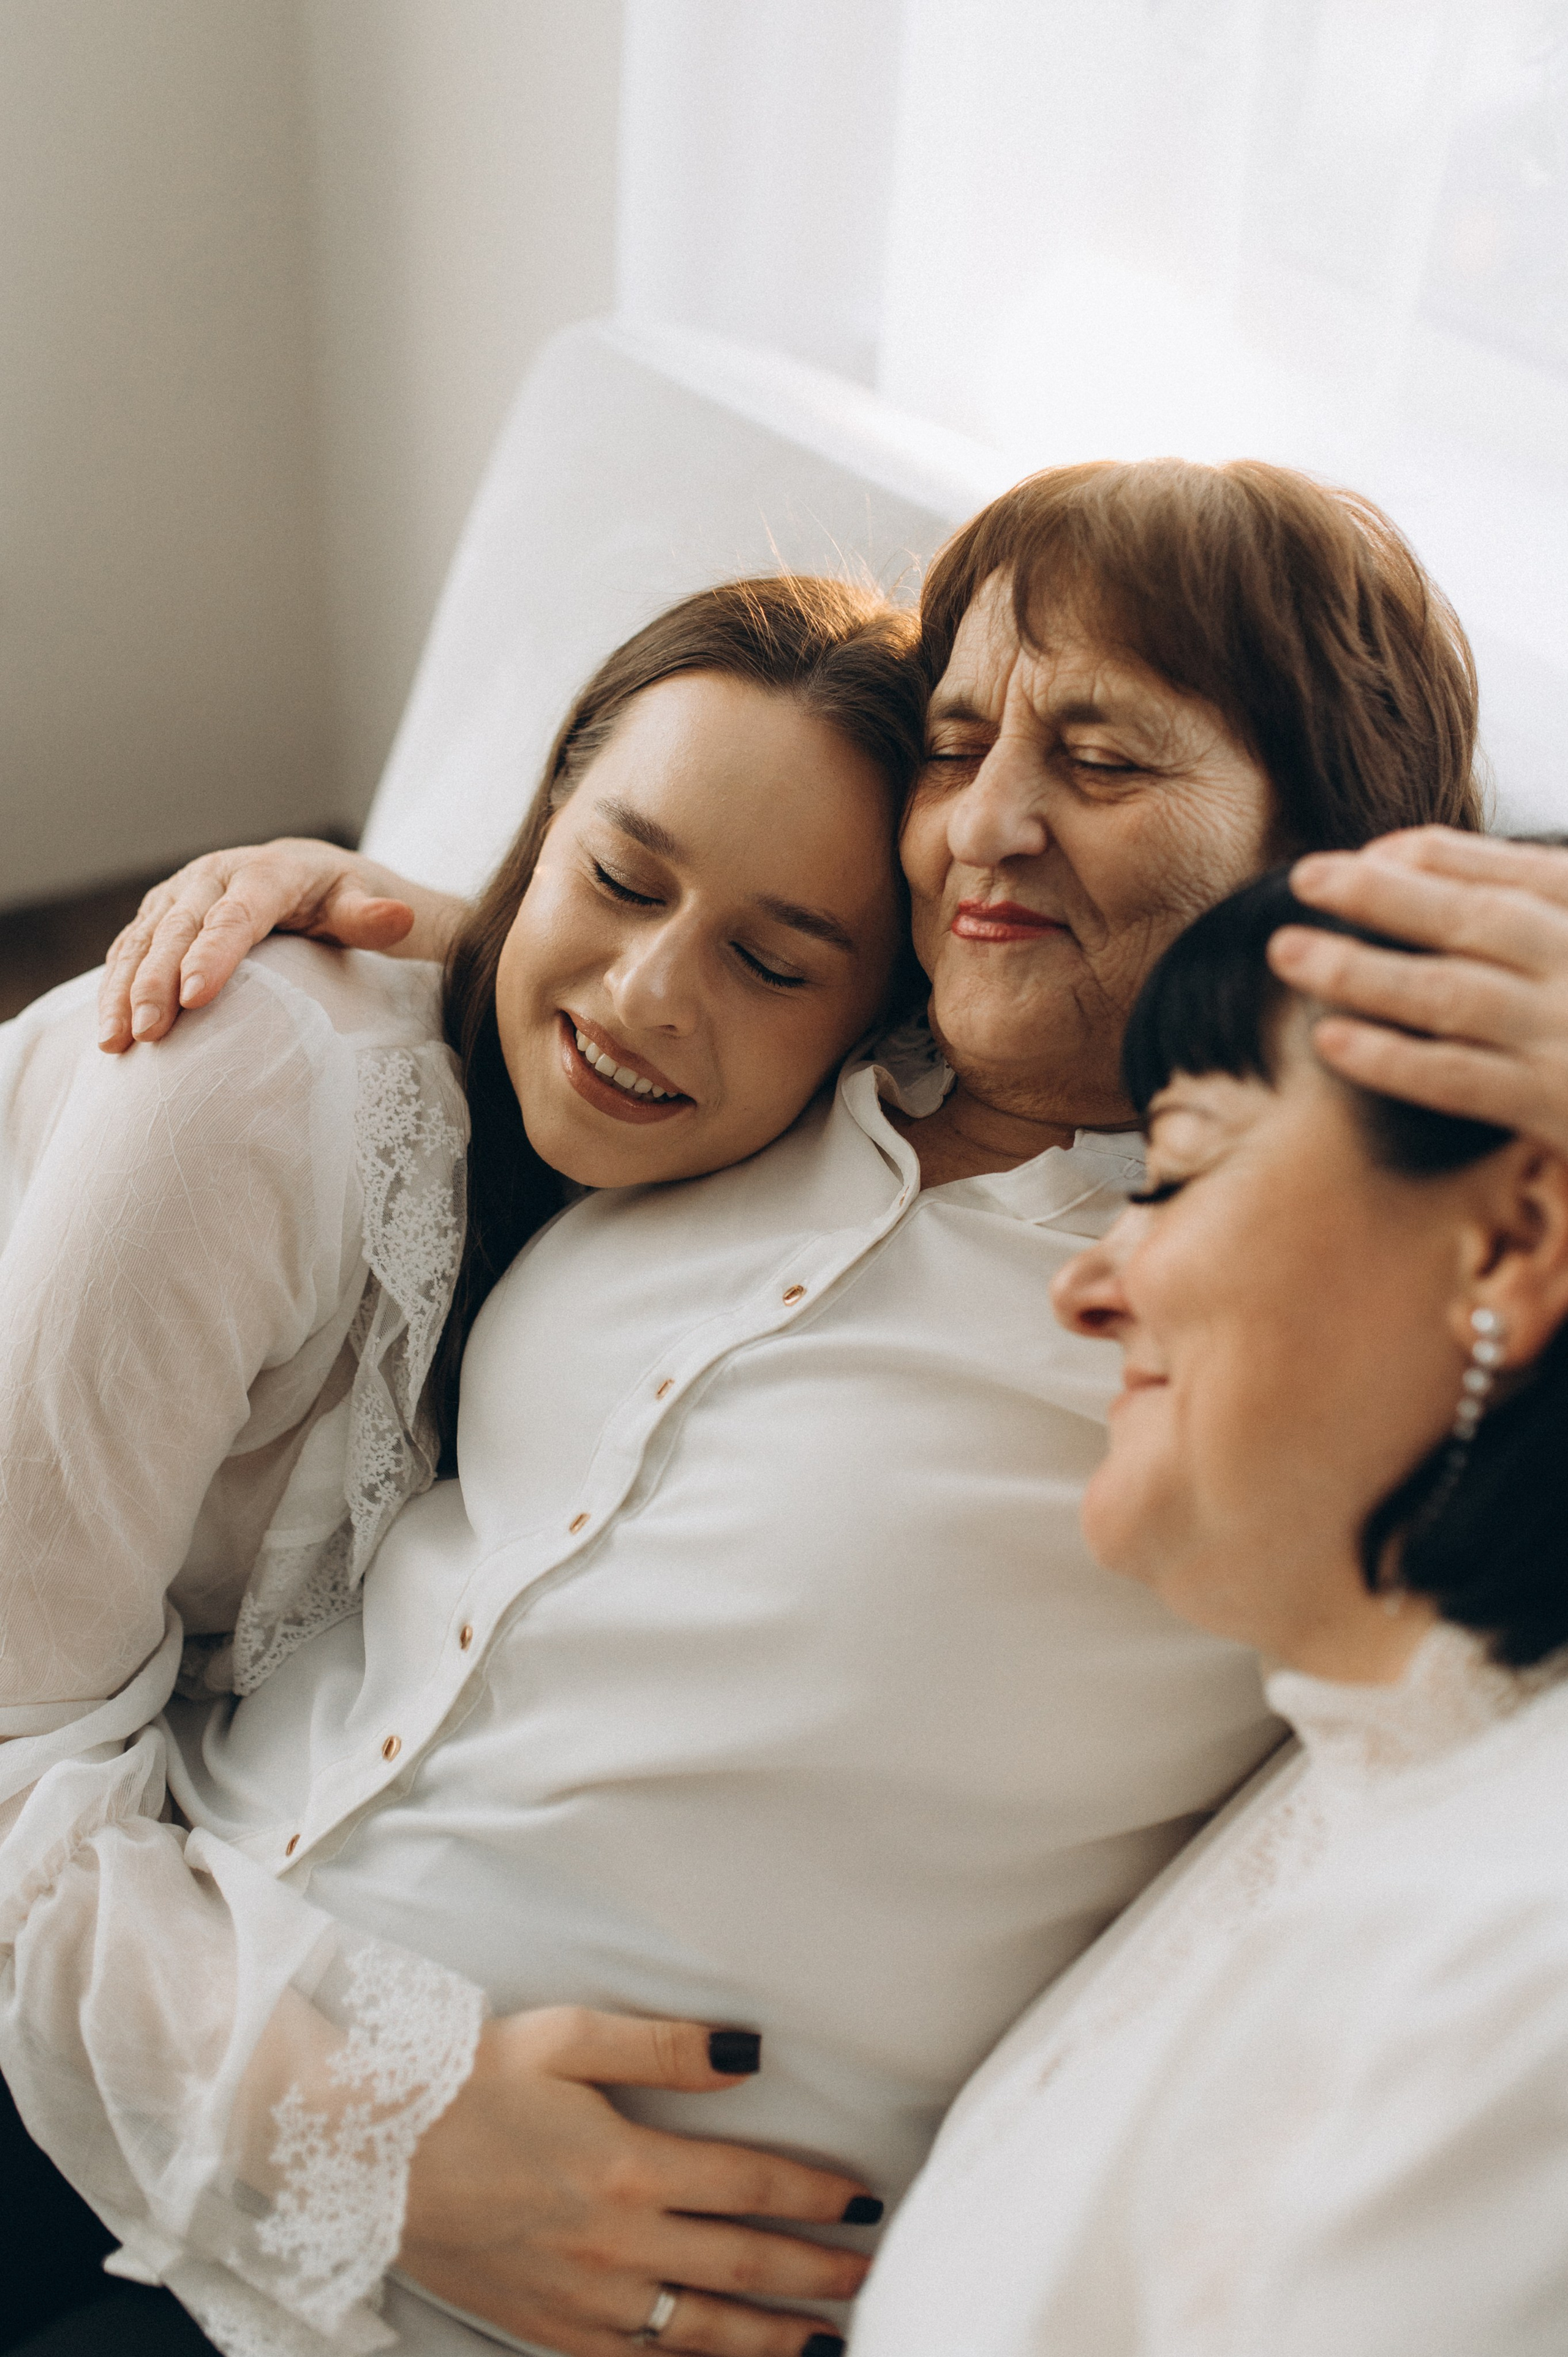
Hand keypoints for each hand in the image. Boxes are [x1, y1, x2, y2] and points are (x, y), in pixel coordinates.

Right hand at [95, 839, 467, 1051]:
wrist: (308, 878)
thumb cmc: (340, 898)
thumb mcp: (362, 903)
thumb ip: (372, 917)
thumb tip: (398, 917)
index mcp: (266, 873)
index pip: (237, 916)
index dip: (213, 954)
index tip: (194, 997)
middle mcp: (214, 876)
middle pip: (180, 930)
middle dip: (157, 982)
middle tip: (148, 1033)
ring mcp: (181, 895)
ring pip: (144, 940)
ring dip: (123, 990)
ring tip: (114, 1042)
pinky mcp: (161, 915)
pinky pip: (130, 949)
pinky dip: (114, 987)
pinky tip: (107, 1030)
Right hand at [398, 2007, 875, 2356]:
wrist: (365, 2153)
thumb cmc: (469, 2082)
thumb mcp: (569, 2039)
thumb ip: (665, 2047)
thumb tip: (750, 2054)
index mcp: (629, 2166)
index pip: (752, 2186)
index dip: (817, 2195)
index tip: (865, 2201)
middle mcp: (617, 2244)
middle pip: (743, 2267)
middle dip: (816, 2274)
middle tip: (870, 2273)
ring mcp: (583, 2300)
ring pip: (702, 2333)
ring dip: (773, 2342)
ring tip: (828, 2344)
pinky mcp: (547, 2332)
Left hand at [1270, 828, 1567, 1156]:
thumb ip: (1537, 908)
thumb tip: (1413, 860)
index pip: (1512, 870)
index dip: (1433, 855)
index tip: (1368, 850)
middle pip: (1472, 919)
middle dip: (1382, 895)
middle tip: (1305, 878)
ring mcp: (1566, 1036)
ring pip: (1451, 994)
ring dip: (1363, 970)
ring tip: (1289, 951)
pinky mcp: (1552, 1106)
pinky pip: (1456, 1078)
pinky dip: (1389, 1057)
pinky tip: (1330, 1039)